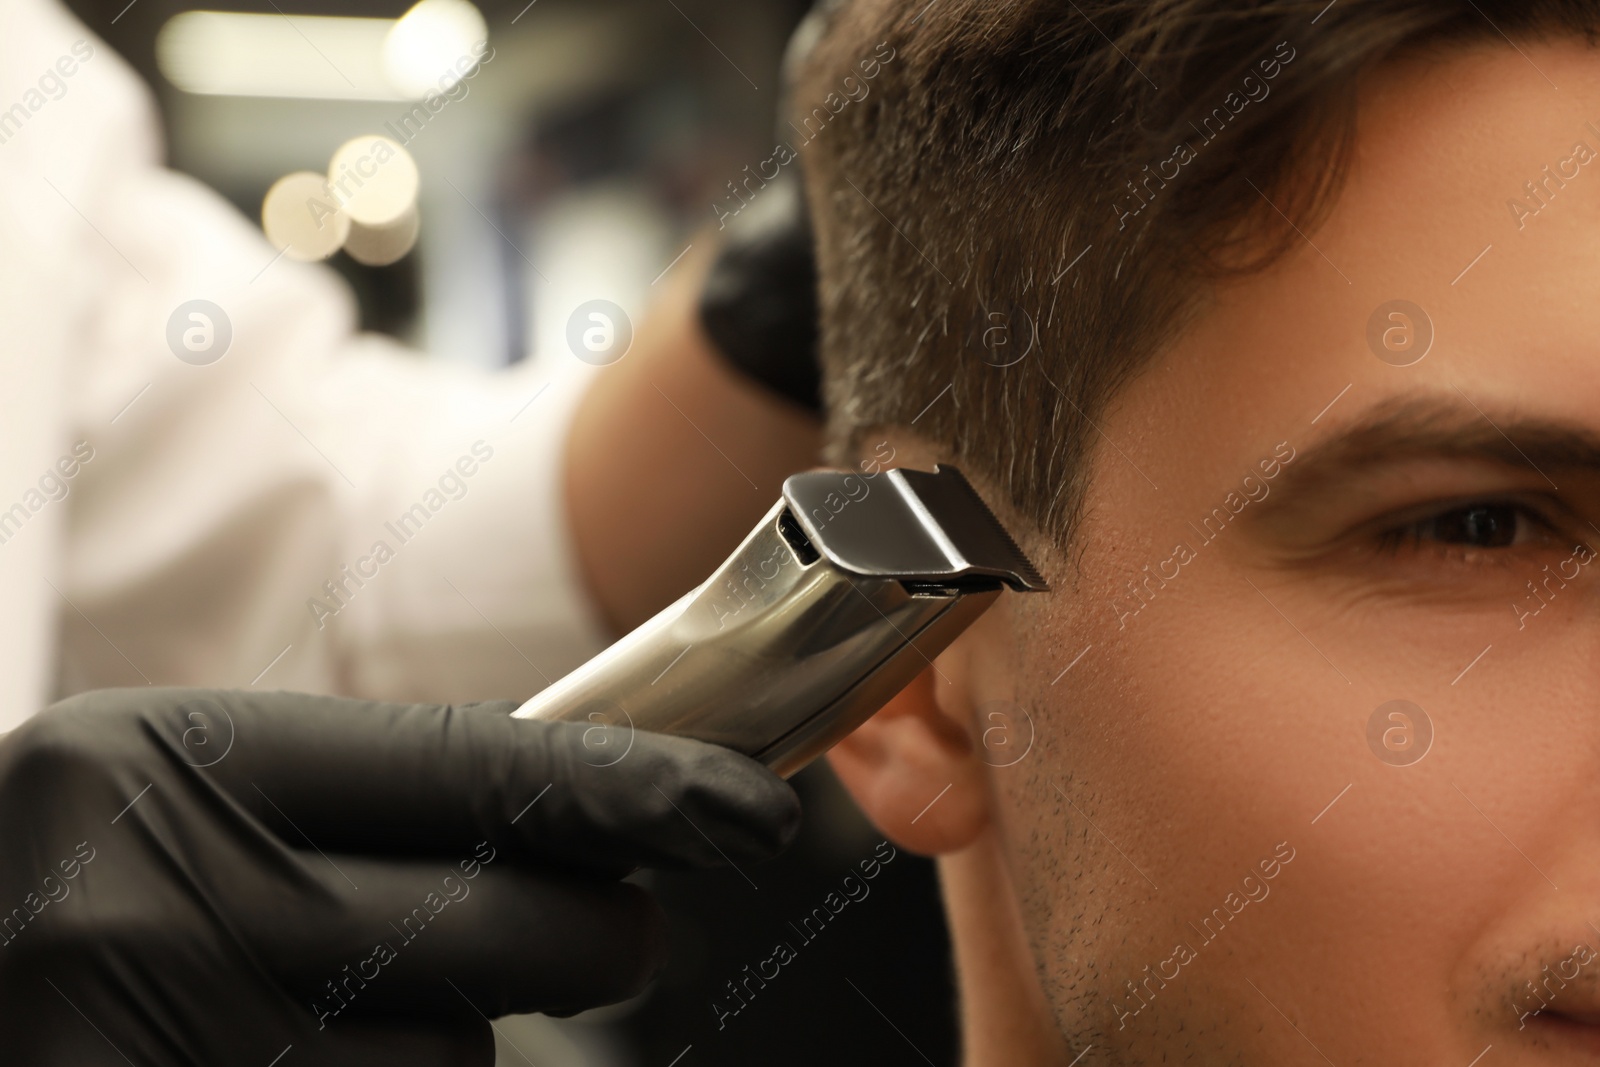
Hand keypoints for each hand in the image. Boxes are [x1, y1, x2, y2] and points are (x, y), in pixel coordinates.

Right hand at [0, 688, 797, 1064]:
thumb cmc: (62, 890)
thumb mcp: (175, 795)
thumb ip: (365, 799)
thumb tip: (594, 822)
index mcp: (176, 761)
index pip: (483, 764)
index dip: (639, 789)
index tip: (747, 808)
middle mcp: (169, 903)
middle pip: (524, 935)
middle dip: (590, 938)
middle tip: (581, 928)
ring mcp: (173, 1051)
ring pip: (461, 1065)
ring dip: (441, 1043)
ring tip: (305, 1010)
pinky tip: (293, 1055)